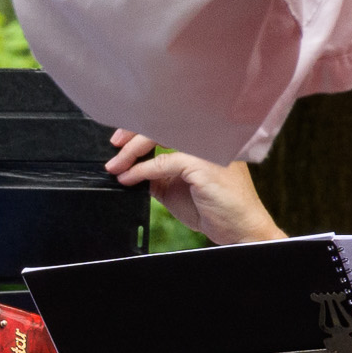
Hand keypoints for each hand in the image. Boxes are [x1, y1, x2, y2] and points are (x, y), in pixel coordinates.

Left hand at [105, 131, 284, 244]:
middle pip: (164, 123)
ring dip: (132, 151)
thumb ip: (155, 174)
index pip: (169, 123)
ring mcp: (209, 148)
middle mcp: (209, 138)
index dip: (141, 128)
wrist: (238, 229)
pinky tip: (129, 178)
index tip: (119, 140)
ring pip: (161, 136)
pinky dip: (142, 170)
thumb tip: (128, 167)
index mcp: (205, 140)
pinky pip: (164, 161)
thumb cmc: (213, 209)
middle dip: (132, 134)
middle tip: (113, 147)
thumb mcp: (174, 188)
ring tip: (116, 167)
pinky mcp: (205, 163)